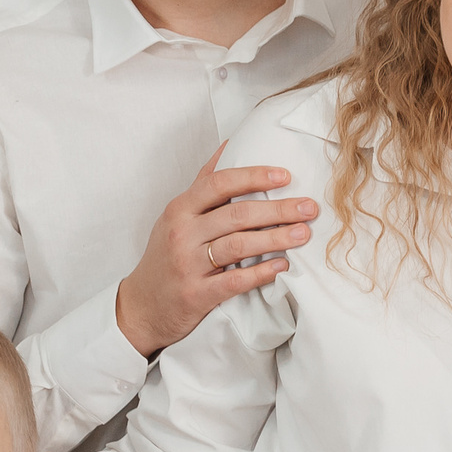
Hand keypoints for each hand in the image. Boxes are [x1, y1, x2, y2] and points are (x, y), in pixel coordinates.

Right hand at [114, 145, 316, 357]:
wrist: (143, 306)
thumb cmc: (166, 256)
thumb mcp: (177, 216)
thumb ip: (204, 184)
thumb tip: (230, 145)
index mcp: (180, 209)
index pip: (219, 183)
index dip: (254, 177)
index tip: (286, 176)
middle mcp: (182, 233)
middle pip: (237, 214)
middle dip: (278, 210)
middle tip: (308, 207)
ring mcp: (188, 265)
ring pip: (238, 245)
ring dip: (276, 238)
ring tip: (303, 233)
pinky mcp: (196, 294)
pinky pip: (234, 281)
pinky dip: (261, 272)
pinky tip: (282, 265)